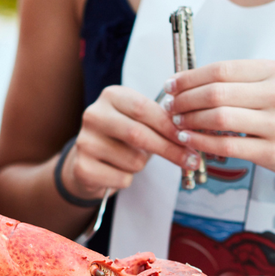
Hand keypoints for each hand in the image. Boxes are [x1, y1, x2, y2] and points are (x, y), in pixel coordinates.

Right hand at [62, 85, 196, 200]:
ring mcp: (84, 141)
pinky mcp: (82, 167)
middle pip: (139, 134)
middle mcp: (93, 115)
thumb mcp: (139, 121)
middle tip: (191, 160)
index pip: (144, 109)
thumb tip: (192, 134)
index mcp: (111, 96)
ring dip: (142, 165)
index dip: (170, 126)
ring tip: (131, 159)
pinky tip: (116, 171)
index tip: (190, 139)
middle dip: (169, 149)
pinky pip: (122, 179)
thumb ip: (161, 122)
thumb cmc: (122, 138)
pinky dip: (127, 179)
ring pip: (134, 160)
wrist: (89, 161)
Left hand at [166, 60, 274, 186]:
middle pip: (216, 92)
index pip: (221, 69)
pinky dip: (201, 142)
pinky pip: (227, 146)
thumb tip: (194, 81)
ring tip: (177, 122)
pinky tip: (188, 140)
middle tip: (170, 106)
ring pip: (218, 118)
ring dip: (190, 121)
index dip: (189, 77)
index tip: (171, 85)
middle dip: (184, 100)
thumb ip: (244, 82)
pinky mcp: (273, 152)